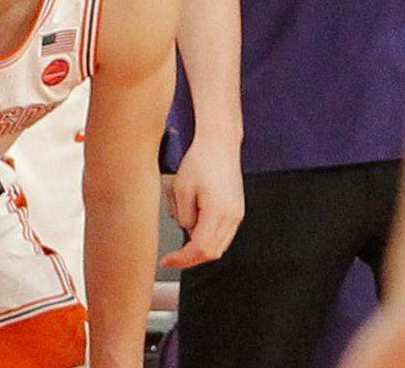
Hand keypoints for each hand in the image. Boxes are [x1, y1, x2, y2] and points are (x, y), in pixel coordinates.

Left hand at [160, 135, 243, 268]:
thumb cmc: (200, 161)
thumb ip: (184, 216)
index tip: (168, 260)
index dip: (182, 259)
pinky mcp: (237, 211)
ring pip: (219, 246)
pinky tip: (194, 230)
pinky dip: (208, 239)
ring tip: (181, 243)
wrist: (219, 144)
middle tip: (172, 258)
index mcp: (218, 213)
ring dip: (199, 249)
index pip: (200, 249)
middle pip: (212, 252)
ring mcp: (237, 215)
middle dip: (190, 259)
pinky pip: (223, 235)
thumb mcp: (181, 189)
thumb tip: (188, 230)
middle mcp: (232, 217)